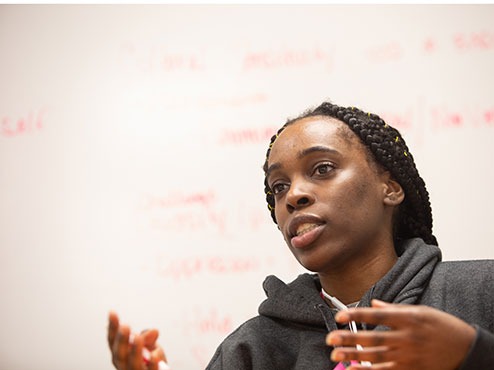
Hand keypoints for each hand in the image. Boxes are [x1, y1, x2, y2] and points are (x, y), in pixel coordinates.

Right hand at [108, 311, 167, 369]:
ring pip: (132, 363)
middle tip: (124, 326)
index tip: (112, 313)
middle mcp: (123, 365)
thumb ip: (147, 337)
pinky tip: (154, 355)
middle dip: (121, 340)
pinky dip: (152, 364)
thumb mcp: (148, 345)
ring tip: (137, 338)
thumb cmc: (149, 361)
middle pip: (119, 353)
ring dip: (135, 351)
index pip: (113, 340)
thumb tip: (154, 331)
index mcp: (120, 354)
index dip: (112, 327)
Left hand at [326, 300, 475, 369]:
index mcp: (407, 319)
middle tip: (330, 338)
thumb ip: (394, 308)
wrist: (466, 349)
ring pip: (375, 357)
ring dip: (353, 356)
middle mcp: (406, 338)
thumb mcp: (421, 311)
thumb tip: (373, 304)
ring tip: (336, 354)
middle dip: (348, 339)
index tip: (339, 315)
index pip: (376, 316)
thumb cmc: (443, 326)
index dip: (356, 315)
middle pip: (372, 338)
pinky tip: (354, 369)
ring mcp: (408, 356)